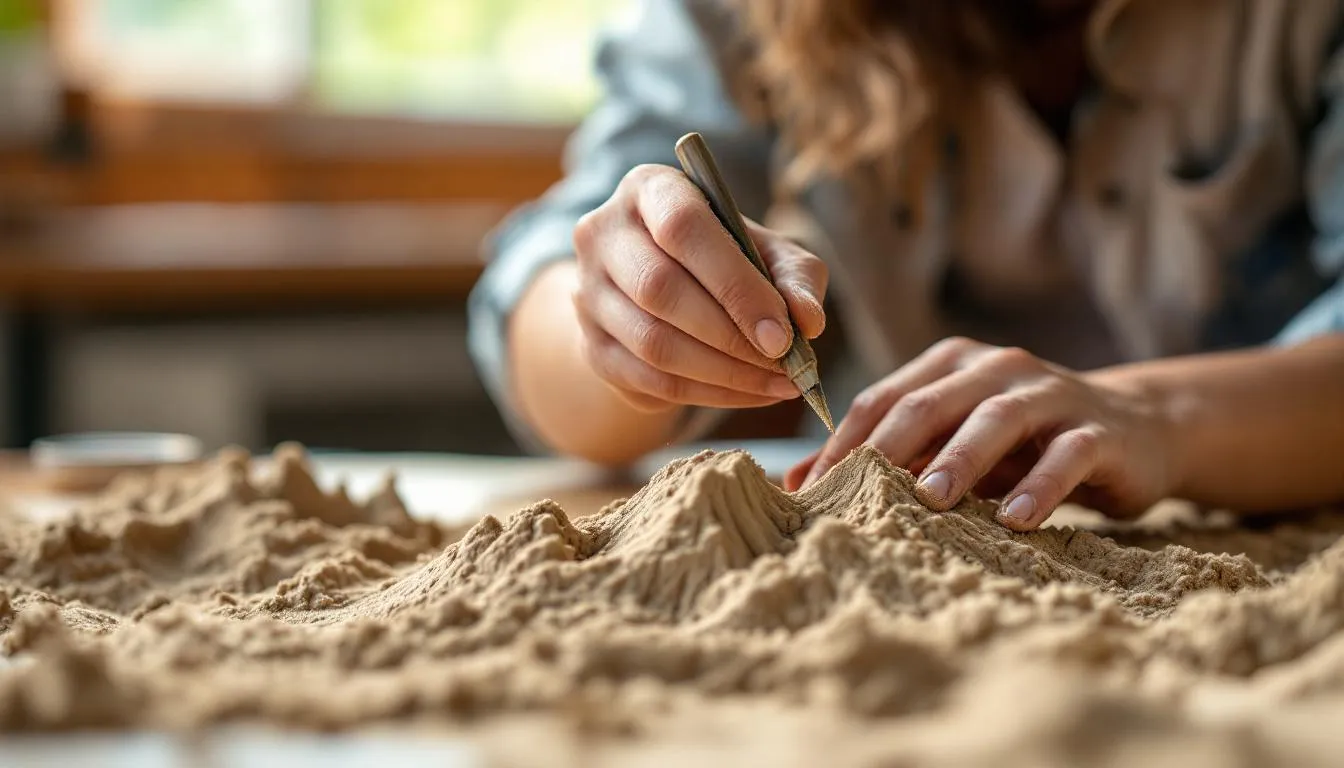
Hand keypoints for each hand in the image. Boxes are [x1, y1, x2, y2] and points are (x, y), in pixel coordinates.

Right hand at [571, 164, 827, 412]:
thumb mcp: (769, 250)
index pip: (682, 228)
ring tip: (776, 383)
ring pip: (651, 343)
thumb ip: (796, 277)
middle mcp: (603, 235)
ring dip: (722, 373)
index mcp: (648, 189)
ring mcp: (588, 293)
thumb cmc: (726, 258)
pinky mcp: (590, 345)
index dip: (735, 285)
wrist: (664, 285)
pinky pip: (646, 380)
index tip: (783, 335)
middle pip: (659, 289)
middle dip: (732, 337)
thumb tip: (807, 322)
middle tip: (785, 366)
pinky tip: (748, 393)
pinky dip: (705, 395)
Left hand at [783, 337, 1178, 529]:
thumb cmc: (1023, 444)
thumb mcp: (951, 444)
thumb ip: (887, 457)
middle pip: (931, 401)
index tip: (812, 490)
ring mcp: (1049, 394)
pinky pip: (1067, 454)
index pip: (884, 399)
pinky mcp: (1099, 430)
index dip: (845, 443)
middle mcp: (996, 369)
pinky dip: (1041, 485)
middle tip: (856, 489)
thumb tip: (798, 484)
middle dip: (889, 445)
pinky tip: (1016, 519)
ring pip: (997, 418)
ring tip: (931, 498)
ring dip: (961, 459)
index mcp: (950, 366)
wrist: (1136, 429)